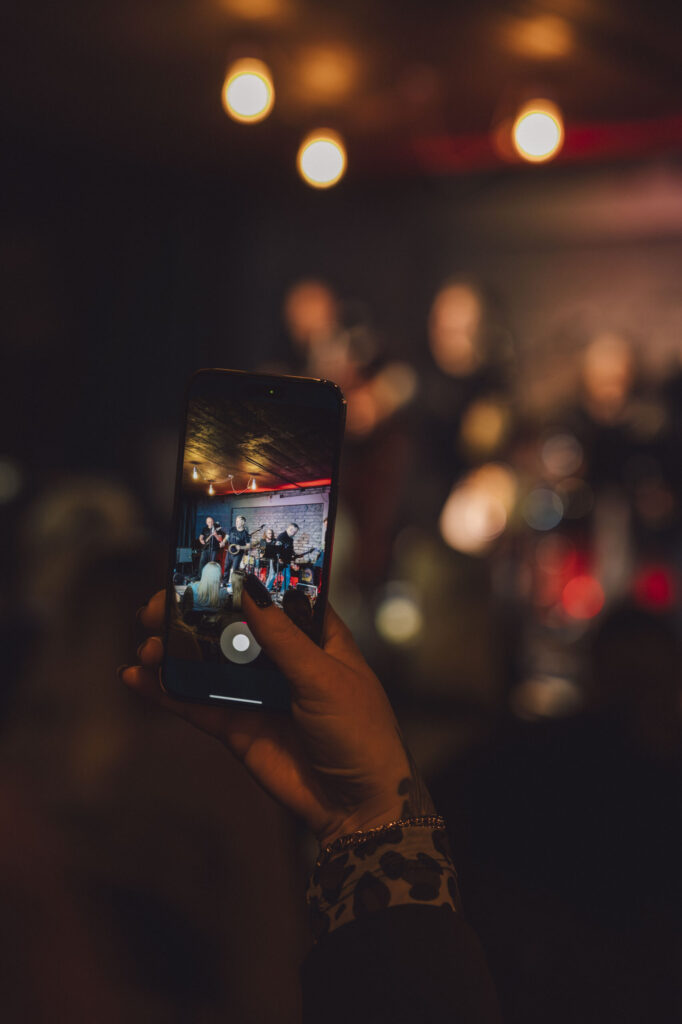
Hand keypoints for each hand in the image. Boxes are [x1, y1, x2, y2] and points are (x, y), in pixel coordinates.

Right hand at [120, 587, 425, 846]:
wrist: (356, 806)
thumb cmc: (359, 733)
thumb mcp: (324, 678)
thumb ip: (282, 638)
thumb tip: (248, 590)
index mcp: (314, 637)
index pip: (272, 596)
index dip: (238, 579)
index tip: (200, 567)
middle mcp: (281, 658)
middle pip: (228, 624)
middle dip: (190, 613)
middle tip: (157, 610)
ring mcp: (255, 691)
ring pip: (205, 661)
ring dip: (173, 650)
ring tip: (147, 647)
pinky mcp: (236, 725)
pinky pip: (195, 702)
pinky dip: (166, 690)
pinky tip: (137, 679)